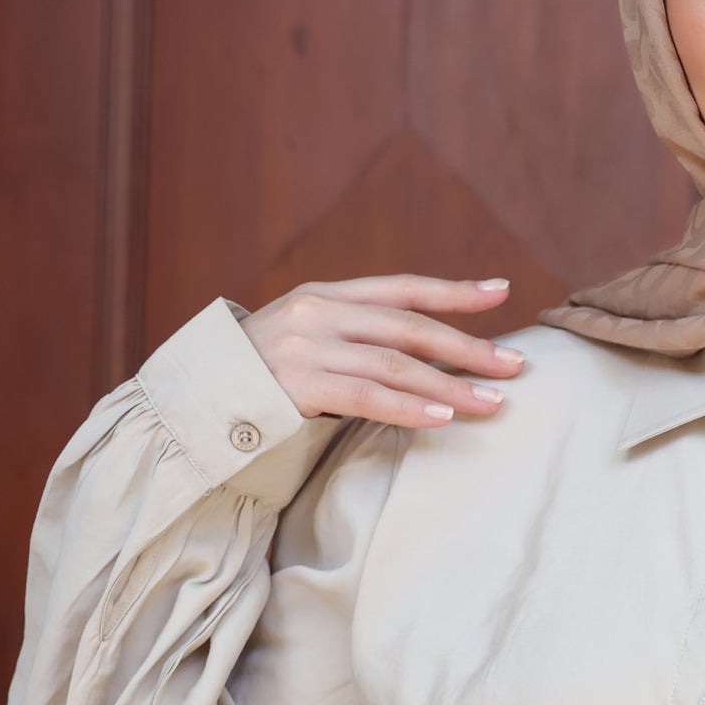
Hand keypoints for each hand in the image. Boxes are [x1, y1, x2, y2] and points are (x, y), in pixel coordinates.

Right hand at [242, 275, 523, 428]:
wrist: (188, 406)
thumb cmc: (254, 382)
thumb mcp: (301, 342)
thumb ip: (349, 339)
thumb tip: (421, 356)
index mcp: (321, 296)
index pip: (400, 288)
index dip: (452, 292)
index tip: (501, 293)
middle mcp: (315, 313)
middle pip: (408, 327)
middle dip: (468, 345)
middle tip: (516, 363)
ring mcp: (303, 346)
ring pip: (395, 363)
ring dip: (451, 384)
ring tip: (493, 402)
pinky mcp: (293, 384)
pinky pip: (365, 396)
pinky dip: (409, 406)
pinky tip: (443, 416)